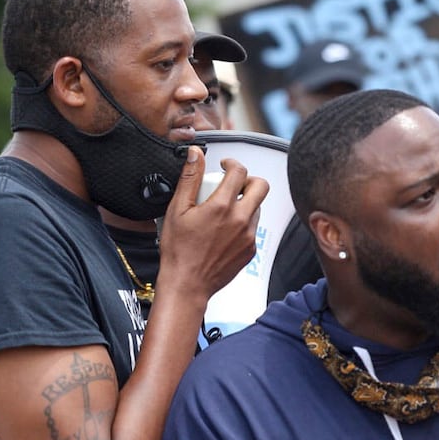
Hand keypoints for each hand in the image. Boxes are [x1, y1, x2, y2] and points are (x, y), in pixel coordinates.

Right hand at [157, 147, 268, 299]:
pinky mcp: (251, 250)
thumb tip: (196, 155)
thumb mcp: (177, 209)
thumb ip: (189, 178)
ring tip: (224, 209)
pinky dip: (243, 223)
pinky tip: (225, 229)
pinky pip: (254, 228)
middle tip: (233, 184)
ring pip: (258, 208)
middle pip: (261, 187)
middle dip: (248, 180)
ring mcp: (248, 236)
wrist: (188, 284)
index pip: (240, 172)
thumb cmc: (179, 251)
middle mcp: (240, 220)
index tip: (224, 167)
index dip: (232, 163)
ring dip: (246, 203)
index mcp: (222, 207)